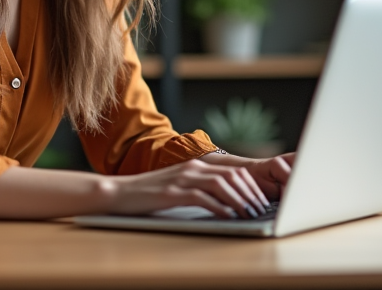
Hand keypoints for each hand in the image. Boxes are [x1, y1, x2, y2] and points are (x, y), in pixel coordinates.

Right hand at [103, 155, 288, 219]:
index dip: (251, 185)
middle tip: (262, 209)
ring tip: (251, 214)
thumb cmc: (149, 193)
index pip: (232, 170)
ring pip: (221, 184)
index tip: (262, 201)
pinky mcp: (173, 193)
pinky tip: (229, 216)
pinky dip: (220, 207)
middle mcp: (192, 168)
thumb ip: (200, 188)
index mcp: (195, 165)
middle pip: (232, 175)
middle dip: (251, 193)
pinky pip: (203, 198)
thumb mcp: (178, 186)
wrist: (119, 192)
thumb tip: (227, 203)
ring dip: (240, 200)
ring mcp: (182, 179)